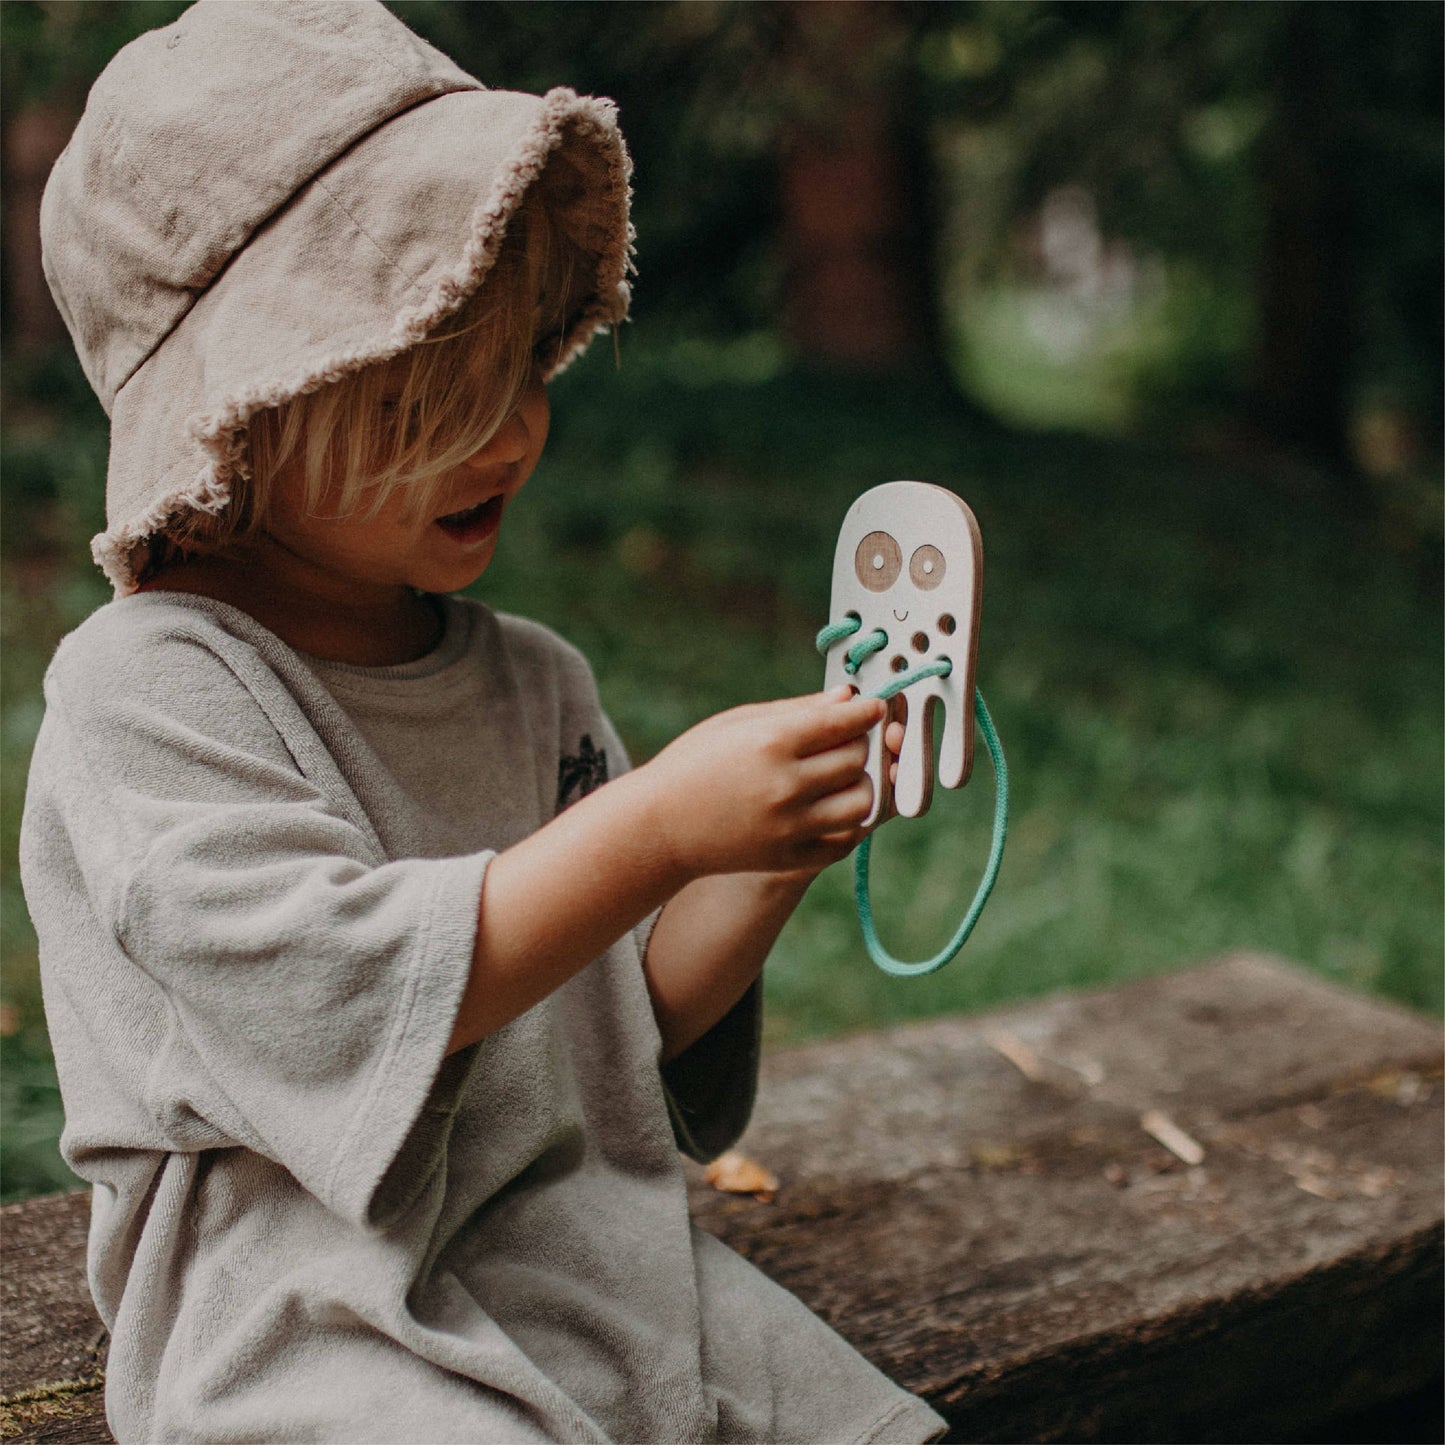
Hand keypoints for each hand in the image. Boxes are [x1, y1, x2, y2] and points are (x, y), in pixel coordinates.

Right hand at [638, 686, 885, 879]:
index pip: (844, 723)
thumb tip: (849, 698)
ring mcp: (788, 827)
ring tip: (840, 776)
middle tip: (848, 738)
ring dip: (858, 785)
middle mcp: (784, 786)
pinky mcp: (789, 858)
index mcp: (771, 743)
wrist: (660, 826)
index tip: (873, 708)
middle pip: (855, 760)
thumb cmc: (696, 763)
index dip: (867, 711)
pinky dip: (848, 823)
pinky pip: (845, 841)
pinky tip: (832, 807)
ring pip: (860, 802)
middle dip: (859, 744)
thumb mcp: (738, 723)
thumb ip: (797, 710)